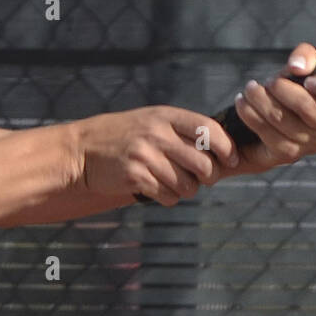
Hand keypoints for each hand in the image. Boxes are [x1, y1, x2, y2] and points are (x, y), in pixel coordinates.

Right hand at [75, 106, 240, 206]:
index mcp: (165, 116)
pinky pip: (167, 196)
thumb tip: (220, 151)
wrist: (83, 150)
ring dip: (188, 190)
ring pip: (187, 185)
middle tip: (204, 179)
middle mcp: (157, 134)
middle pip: (203, 163)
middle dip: (209, 177)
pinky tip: (160, 190)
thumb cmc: (125, 135)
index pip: (208, 128)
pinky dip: (169, 198)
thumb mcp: (152, 120)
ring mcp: (145, 155)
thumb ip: (181, 131)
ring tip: (177, 185)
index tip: (231, 159)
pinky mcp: (135, 176)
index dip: (226, 146)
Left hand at [230, 44, 315, 172]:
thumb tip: (297, 67)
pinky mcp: (289, 155)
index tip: (309, 79)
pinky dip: (252, 117)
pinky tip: (242, 103)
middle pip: (308, 109)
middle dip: (284, 91)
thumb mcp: (300, 68)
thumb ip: (305, 56)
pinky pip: (269, 135)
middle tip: (270, 81)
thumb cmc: (292, 87)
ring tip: (250, 89)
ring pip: (284, 122)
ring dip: (262, 102)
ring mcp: (311, 145)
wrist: (269, 114)